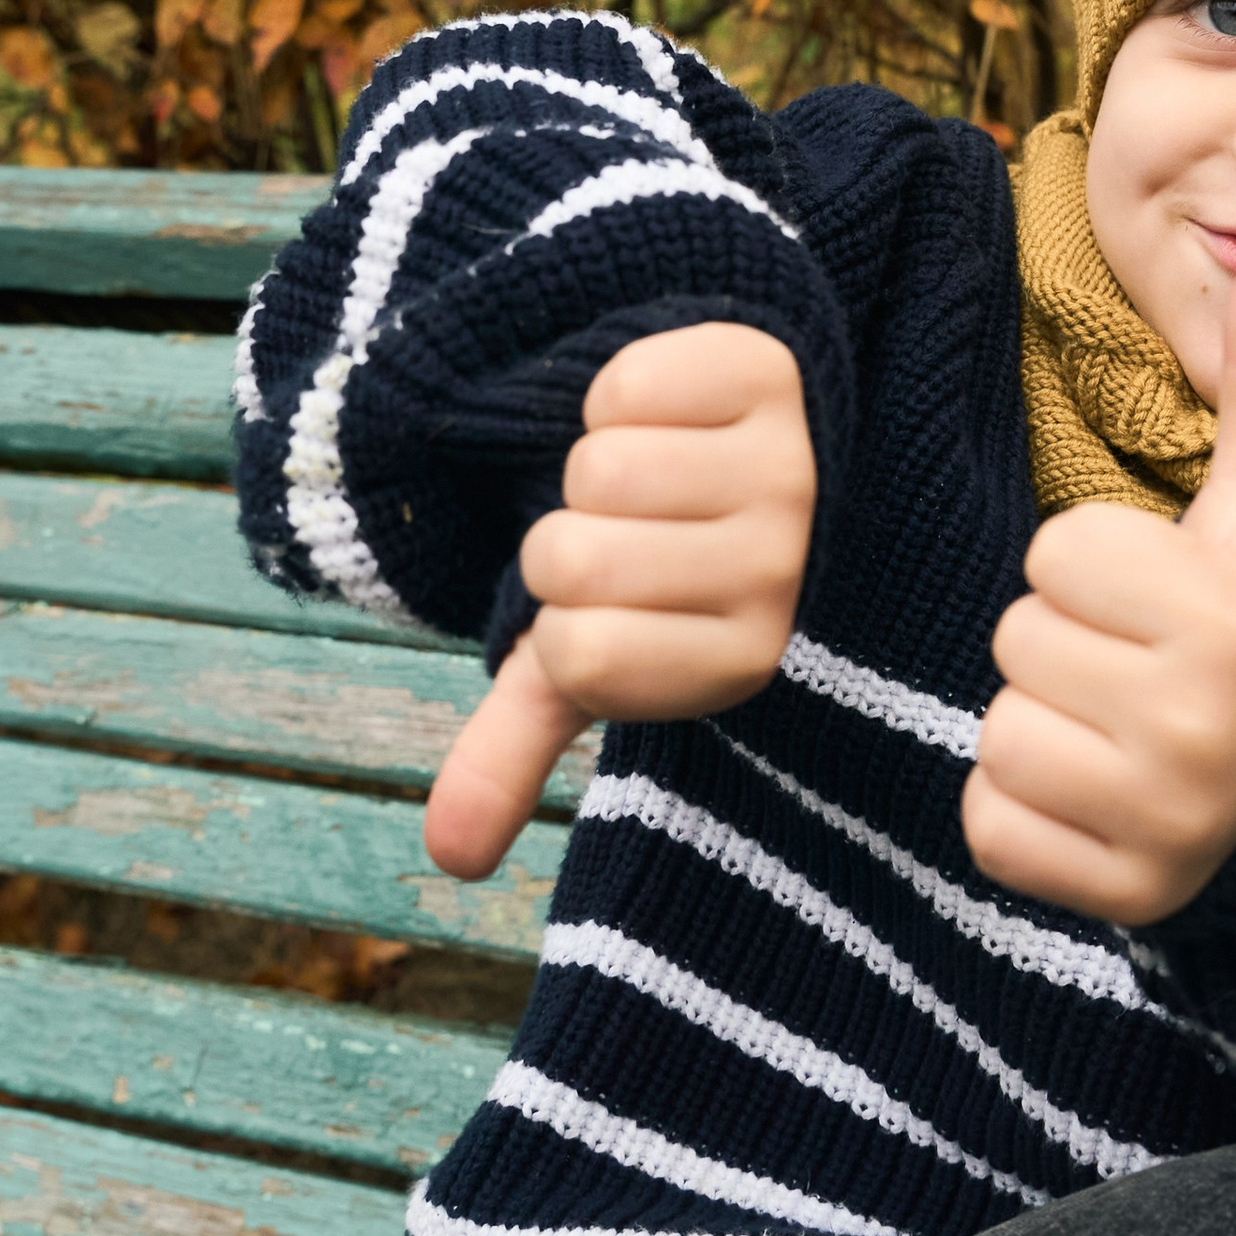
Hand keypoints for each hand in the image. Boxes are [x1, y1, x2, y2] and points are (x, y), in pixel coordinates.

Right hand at [424, 322, 815, 882]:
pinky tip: (673, 416)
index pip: (576, 655)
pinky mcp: (772, 376)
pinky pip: (628, 385)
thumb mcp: (590, 656)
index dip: (561, 624)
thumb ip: (519, 749)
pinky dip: (618, 393)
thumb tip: (447, 860)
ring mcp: (788, 470)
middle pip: (571, 555)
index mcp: (741, 660)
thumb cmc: (659, 568)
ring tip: (650, 478)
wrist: (758, 446)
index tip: (611, 611)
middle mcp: (781, 571)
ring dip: (593, 464)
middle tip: (626, 535)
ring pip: (597, 467)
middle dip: (568, 541)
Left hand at [963, 238, 1235, 924]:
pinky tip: (1098, 799)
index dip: (1093, 565)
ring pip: (999, 734)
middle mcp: (1200, 723)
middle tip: (1139, 668)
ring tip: (1121, 732)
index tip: (1160, 598)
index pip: (1055, 551)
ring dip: (1041, 728)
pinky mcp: (1118, 891)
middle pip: (1019, 639)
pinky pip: (990, 826)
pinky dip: (1025, 814)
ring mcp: (1161, 818)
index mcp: (1228, 615)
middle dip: (1064, 644)